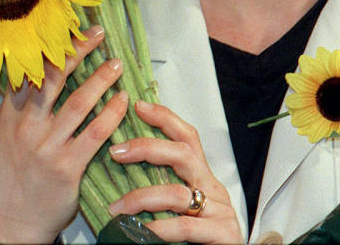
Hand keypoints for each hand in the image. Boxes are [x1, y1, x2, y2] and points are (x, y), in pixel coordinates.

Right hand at [0, 26, 128, 242]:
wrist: (15, 219)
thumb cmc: (17, 173)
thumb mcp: (9, 134)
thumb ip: (24, 105)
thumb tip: (46, 68)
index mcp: (10, 114)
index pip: (31, 70)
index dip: (54, 46)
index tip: (72, 29)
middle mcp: (26, 127)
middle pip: (54, 78)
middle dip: (77, 51)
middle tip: (97, 34)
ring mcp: (46, 147)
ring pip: (78, 102)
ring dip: (101, 79)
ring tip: (116, 64)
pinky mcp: (66, 167)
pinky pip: (94, 133)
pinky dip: (111, 113)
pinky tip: (122, 101)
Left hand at [107, 100, 243, 243]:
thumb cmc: (200, 236)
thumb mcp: (181, 205)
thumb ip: (162, 187)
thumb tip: (124, 168)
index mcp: (202, 177)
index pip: (187, 137)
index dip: (165, 118)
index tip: (139, 107)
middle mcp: (213, 189)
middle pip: (183, 154)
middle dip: (147, 148)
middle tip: (117, 151)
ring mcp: (219, 211)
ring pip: (177, 194)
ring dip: (141, 198)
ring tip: (117, 209)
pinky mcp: (222, 234)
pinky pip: (184, 227)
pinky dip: (159, 228)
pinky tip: (141, 231)